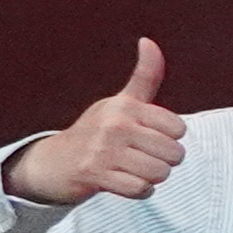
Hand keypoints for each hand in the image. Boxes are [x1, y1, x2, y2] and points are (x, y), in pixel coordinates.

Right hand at [13, 37, 188, 208]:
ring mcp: (104, 150)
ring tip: (131, 169)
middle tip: (139, 156)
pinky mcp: (96, 175)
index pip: (179, 128)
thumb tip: (149, 41)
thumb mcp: (122, 101)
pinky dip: (138, 191)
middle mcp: (115, 124)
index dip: (169, 137)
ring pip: (160, 173)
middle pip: (174, 153)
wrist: (53, 161)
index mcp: (125, 105)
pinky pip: (141, 190)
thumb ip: (145, 76)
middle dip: (163, 160)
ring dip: (151, 177)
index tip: (148, 136)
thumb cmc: (97, 131)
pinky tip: (124, 182)